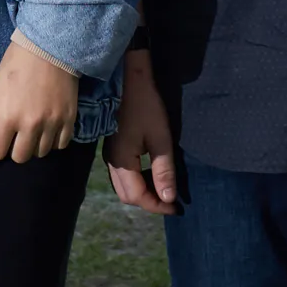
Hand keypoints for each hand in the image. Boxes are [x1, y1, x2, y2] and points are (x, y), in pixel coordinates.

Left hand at [0, 36, 80, 163]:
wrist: (51, 45)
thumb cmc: (18, 63)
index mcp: (8, 116)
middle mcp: (31, 124)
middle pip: (20, 157)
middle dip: (15, 148)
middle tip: (17, 132)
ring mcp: (52, 123)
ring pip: (41, 153)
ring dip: (35, 144)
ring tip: (34, 127)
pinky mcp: (69, 119)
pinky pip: (61, 144)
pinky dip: (53, 140)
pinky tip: (49, 127)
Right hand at [102, 50, 179, 212]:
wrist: (128, 78)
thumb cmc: (146, 106)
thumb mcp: (160, 138)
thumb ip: (164, 170)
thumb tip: (169, 198)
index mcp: (122, 161)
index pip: (138, 196)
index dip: (157, 206)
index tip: (176, 207)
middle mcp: (111, 162)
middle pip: (127, 195)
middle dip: (149, 202)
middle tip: (170, 200)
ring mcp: (110, 155)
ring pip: (123, 186)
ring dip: (142, 192)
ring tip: (163, 188)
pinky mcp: (113, 147)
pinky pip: (122, 175)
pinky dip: (137, 181)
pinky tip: (151, 172)